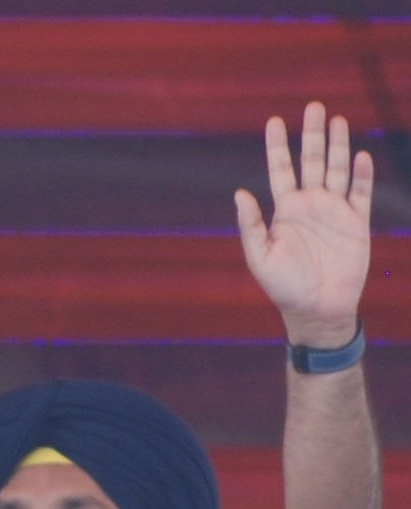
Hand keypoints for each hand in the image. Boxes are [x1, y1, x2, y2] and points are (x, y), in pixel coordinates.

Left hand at [238, 103, 374, 348]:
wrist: (317, 308)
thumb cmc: (283, 287)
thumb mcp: (260, 257)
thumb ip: (251, 225)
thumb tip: (240, 192)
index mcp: (285, 211)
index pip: (281, 169)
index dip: (277, 146)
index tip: (274, 120)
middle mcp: (310, 205)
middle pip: (312, 161)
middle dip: (313, 134)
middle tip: (314, 106)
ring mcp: (335, 211)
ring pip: (337, 169)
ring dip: (338, 145)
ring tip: (338, 120)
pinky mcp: (357, 222)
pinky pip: (360, 193)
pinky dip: (361, 174)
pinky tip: (360, 155)